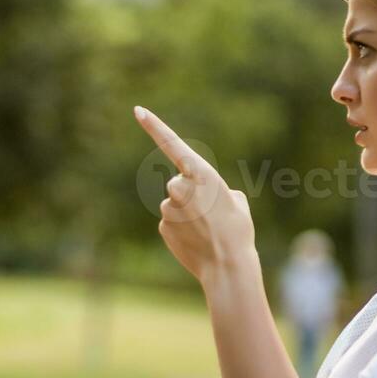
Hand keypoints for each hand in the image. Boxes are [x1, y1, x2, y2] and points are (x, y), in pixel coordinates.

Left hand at [134, 105, 257, 284]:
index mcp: (202, 174)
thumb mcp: (237, 202)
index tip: (138, 110)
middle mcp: (180, 187)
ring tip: (206, 230)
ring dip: (186, 214)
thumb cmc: (238, 232)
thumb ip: (217, 190)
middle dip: (189, 195)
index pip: (173, 144)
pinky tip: (195, 240)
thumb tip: (208, 197)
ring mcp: (169, 208)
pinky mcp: (163, 226)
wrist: (228, 267)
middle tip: (210, 214)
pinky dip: (181, 229)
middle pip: (178, 183)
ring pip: (174, 204)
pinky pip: (171, 222)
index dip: (154, 126)